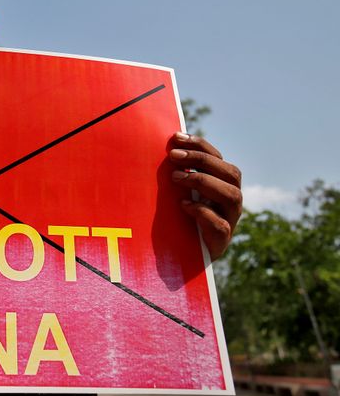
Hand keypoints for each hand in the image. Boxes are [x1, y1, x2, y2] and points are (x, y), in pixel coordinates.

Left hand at [168, 132, 241, 259]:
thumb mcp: (180, 193)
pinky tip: (183, 205)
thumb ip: (178, 174)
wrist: (187, 258)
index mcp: (222, 184)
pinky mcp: (222, 240)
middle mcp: (230, 200)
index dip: (200, 145)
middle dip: (201, 160)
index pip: (218, 159)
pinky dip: (202, 212)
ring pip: (232, 195)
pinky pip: (220, 224)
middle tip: (173, 156)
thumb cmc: (180, 219)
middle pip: (231, 173)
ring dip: (203, 181)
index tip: (176, 137)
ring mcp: (230, 220)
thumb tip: (162, 148)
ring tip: (176, 178)